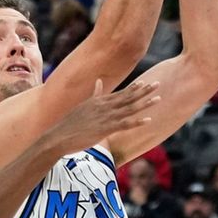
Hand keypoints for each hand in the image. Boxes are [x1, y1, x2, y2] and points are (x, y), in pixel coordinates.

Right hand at [44, 78, 159, 153]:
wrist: (58, 136)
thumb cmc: (69, 124)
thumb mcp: (83, 106)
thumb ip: (94, 94)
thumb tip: (99, 81)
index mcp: (99, 102)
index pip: (120, 94)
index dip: (134, 89)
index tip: (145, 83)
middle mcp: (104, 106)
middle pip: (128, 97)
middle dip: (144, 91)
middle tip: (158, 84)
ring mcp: (106, 117)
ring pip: (130, 108)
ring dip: (145, 103)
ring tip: (158, 98)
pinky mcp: (105, 129)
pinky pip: (125, 124)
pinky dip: (138, 121)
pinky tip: (149, 119)